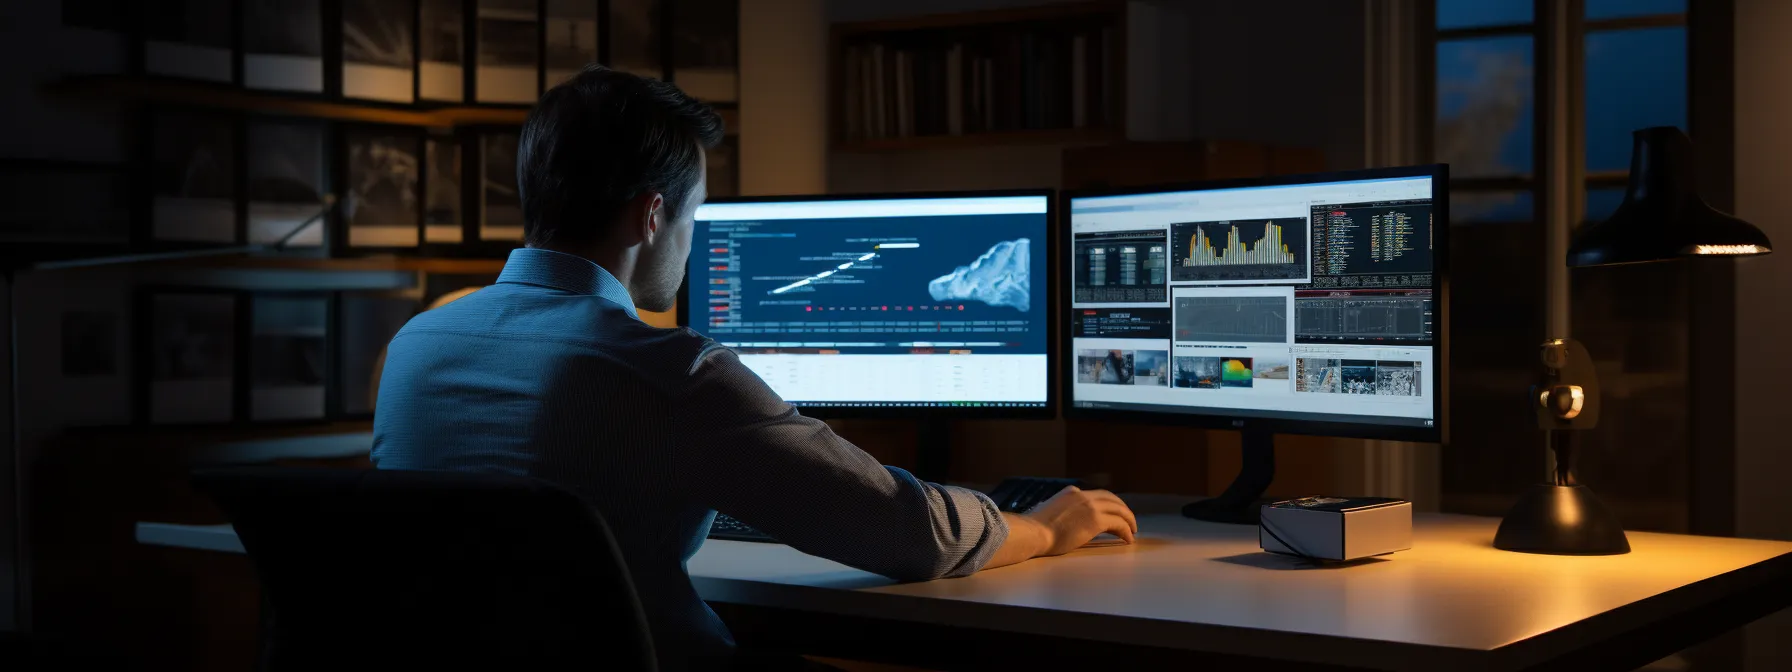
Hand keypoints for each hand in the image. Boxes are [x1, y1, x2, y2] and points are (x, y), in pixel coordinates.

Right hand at [1022, 486, 1136, 555]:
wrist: (1033, 532)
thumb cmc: (1035, 529)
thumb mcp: (1051, 512)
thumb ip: (1063, 512)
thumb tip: (1065, 521)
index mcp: (1072, 492)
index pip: (1097, 495)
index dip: (1108, 504)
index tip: (1113, 514)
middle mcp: (1083, 495)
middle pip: (1111, 498)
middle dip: (1122, 509)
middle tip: (1129, 521)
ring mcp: (1091, 506)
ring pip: (1119, 509)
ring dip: (1128, 520)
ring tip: (1132, 531)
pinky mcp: (1096, 520)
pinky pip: (1119, 524)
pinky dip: (1126, 530)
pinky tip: (1128, 539)